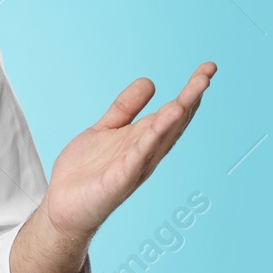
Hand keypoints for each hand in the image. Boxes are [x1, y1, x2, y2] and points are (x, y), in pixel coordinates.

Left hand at [42, 61, 216, 242]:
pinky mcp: (118, 180)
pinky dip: (151, 139)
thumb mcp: (107, 129)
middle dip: (191, 97)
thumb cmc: (87, 171)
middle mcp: (145, 152)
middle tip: (208, 72)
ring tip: (193, 92)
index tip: (208, 68)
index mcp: (144, 139)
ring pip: (160, 137)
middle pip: (173, 122)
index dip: (191, 91)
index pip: (173, 112)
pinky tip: (162, 122)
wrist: (63, 205)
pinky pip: (137, 156)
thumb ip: (126, 108)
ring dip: (176, 115)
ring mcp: (134, 166)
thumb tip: (150, 81)